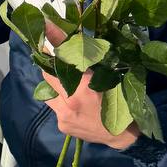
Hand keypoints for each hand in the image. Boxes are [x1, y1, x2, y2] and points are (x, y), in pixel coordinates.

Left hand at [40, 24, 137, 148]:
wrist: (124, 136)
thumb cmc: (122, 103)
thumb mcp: (111, 79)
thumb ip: (93, 66)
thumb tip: (80, 48)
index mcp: (84, 86)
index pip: (61, 61)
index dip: (50, 48)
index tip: (42, 30)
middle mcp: (70, 100)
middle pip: (48, 77)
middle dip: (52, 69)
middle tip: (59, 65)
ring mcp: (64, 115)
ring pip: (49, 94)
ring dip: (56, 88)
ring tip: (70, 89)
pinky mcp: (62, 125)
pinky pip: (56, 108)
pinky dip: (62, 103)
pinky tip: (76, 106)